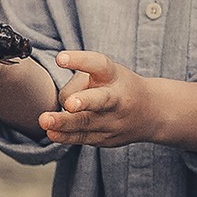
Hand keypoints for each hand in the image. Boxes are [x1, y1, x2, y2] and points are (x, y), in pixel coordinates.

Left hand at [39, 50, 157, 147]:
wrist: (151, 113)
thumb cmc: (117, 84)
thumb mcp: (106, 72)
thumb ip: (81, 81)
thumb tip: (60, 103)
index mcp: (114, 75)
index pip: (98, 64)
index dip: (79, 60)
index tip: (60, 58)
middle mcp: (116, 98)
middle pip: (99, 100)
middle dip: (84, 102)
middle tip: (69, 104)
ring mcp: (112, 121)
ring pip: (86, 122)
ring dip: (65, 123)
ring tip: (45, 120)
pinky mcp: (106, 138)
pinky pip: (83, 137)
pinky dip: (66, 136)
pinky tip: (51, 133)